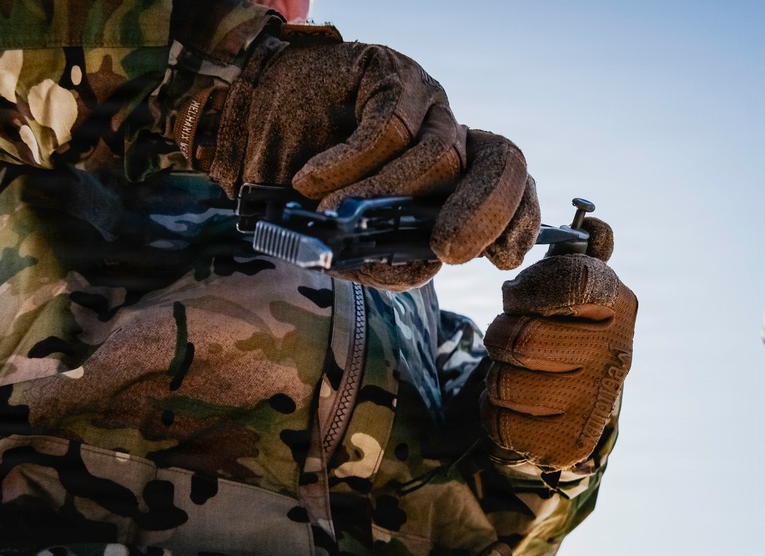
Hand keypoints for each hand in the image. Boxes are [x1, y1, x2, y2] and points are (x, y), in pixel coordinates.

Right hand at [176, 30, 539, 289]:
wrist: (247, 128)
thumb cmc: (297, 183)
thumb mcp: (342, 237)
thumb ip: (381, 259)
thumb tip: (419, 271)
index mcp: (450, 181)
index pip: (510, 193)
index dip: (518, 222)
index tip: (503, 257)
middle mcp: (447, 139)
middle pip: (501, 164)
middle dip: (482, 213)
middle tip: (446, 248)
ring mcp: (424, 105)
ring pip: (440, 157)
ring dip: (383, 196)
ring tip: (330, 212)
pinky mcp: (390, 76)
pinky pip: (388, 131)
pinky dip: (347, 166)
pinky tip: (309, 180)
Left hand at [479, 217, 637, 469]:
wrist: (572, 403)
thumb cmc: (560, 328)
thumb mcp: (565, 284)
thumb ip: (572, 253)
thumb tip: (598, 225)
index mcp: (617, 305)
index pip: (572, 281)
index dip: (530, 288)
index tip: (520, 296)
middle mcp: (616, 355)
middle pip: (520, 339)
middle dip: (502, 334)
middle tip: (514, 335)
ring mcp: (594, 404)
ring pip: (503, 382)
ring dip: (497, 373)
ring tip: (518, 369)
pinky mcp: (568, 444)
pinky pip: (499, 420)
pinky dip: (495, 411)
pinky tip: (519, 404)